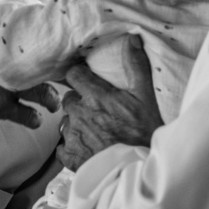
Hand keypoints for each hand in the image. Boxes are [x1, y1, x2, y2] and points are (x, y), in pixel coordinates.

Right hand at [0, 44, 59, 127]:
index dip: (52, 52)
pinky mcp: (0, 108)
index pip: (35, 45)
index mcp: (0, 46)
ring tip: (53, 104)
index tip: (62, 56)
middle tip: (67, 81)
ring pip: (44, 93)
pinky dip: (34, 119)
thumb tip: (14, 38)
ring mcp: (5, 86)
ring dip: (52, 100)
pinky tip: (34, 119)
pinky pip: (28, 115)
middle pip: (46, 68)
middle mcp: (6, 64)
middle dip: (60, 76)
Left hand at [57, 34, 161, 170]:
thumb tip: (132, 38)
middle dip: (79, 102)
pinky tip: (86, 149)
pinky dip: (71, 147)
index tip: (86, 80)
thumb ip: (137, 66)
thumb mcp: (146, 97)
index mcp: (96, 96)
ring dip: (76, 125)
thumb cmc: (144, 133)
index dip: (80, 77)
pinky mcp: (70, 157)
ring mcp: (73, 136)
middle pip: (69, 100)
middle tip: (97, 111)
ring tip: (95, 132)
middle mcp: (80, 114)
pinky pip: (62, 148)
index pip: (74, 75)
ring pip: (65, 123)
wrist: (138, 169)